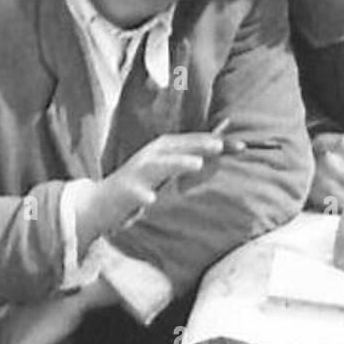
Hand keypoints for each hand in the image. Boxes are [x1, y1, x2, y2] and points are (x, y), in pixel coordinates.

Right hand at [73, 130, 226, 250]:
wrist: (101, 202)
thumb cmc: (142, 183)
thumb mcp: (168, 166)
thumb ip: (192, 155)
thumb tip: (222, 143)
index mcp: (163, 148)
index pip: (193, 141)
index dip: (216, 141)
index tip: (242, 146)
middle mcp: (151, 155)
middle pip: (178, 147)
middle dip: (199, 145)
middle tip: (220, 146)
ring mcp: (137, 172)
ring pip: (159, 165)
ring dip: (177, 163)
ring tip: (196, 164)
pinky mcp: (125, 191)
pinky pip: (136, 194)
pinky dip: (144, 195)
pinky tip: (153, 200)